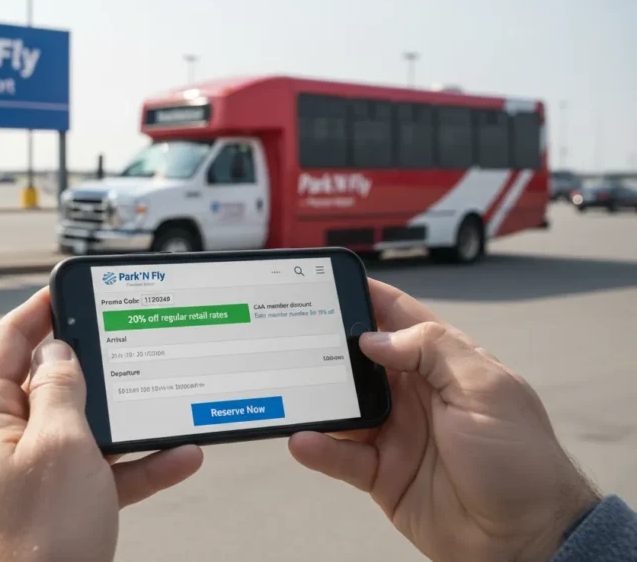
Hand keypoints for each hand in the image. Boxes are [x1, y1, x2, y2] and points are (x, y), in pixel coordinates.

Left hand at [0, 288, 202, 561]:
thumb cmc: (36, 541)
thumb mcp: (59, 445)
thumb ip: (63, 388)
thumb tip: (60, 350)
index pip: (9, 341)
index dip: (41, 308)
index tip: (72, 287)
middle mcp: (5, 441)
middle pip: (50, 381)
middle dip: (95, 362)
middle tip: (131, 338)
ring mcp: (33, 476)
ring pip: (84, 429)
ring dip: (127, 417)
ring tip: (165, 397)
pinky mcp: (60, 508)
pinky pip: (104, 473)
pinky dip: (139, 464)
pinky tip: (180, 456)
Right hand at [289, 279, 598, 561]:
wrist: (525, 540)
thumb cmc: (520, 460)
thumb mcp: (486, 390)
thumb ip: (433, 350)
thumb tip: (375, 338)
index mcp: (444, 365)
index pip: (398, 317)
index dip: (367, 295)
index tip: (330, 280)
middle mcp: (415, 395)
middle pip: (360, 360)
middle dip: (326, 346)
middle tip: (292, 335)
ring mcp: (396, 434)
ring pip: (343, 407)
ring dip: (317, 399)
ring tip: (291, 391)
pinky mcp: (382, 474)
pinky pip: (340, 456)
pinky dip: (319, 448)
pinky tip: (303, 439)